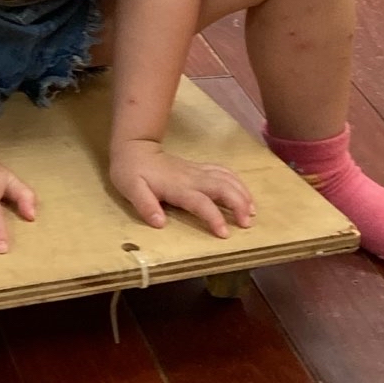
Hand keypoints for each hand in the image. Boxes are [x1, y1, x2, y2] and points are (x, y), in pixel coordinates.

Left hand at [111, 140, 253, 238]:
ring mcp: (198, 171)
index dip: (214, 217)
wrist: (134, 148)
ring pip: (227, 178)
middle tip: (247, 224)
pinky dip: (237, 183)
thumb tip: (160, 223)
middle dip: (239, 204)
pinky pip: (224, 172)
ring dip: (242, 194)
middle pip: (223, 188)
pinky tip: (244, 194)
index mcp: (177, 187)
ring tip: (252, 212)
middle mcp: (192, 178)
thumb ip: (145, 205)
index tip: (224, 234)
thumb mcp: (131, 189)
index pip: (201, 202)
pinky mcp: (200, 168)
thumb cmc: (131, 172)